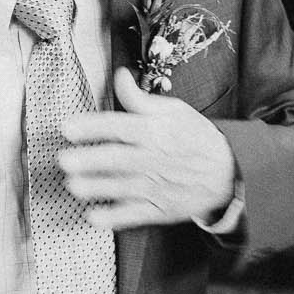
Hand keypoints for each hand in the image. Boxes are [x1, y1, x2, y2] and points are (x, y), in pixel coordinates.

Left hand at [57, 69, 238, 230]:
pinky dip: (115, 218)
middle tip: (64, 160)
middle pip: (118, 159)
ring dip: (97, 188)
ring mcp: (156, 186)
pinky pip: (135, 215)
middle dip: (90, 160)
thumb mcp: (173, 110)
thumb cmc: (196, 138)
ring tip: (73, 186)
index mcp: (155, 131)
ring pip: (123, 188)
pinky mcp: (159, 209)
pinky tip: (94, 217)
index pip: (119, 126)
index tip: (68, 127)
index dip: (93, 126)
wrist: (229, 172)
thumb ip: (140, 98)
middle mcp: (153, 159)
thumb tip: (119, 75)